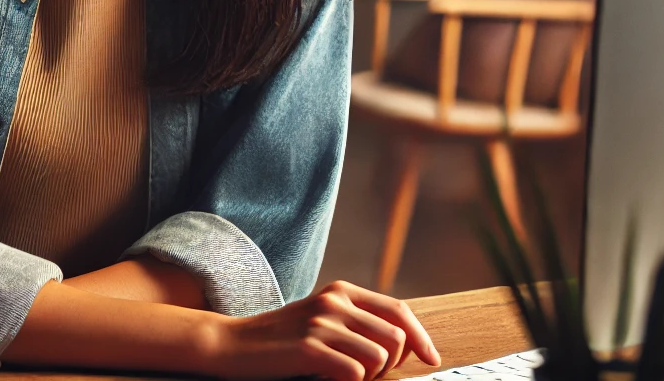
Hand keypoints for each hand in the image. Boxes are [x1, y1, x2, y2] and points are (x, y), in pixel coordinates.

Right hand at [213, 279, 440, 380]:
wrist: (232, 344)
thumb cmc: (280, 339)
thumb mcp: (320, 319)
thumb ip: (354, 322)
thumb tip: (401, 344)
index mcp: (340, 291)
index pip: (398, 310)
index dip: (421, 337)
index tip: (430, 359)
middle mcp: (334, 301)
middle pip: (396, 337)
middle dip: (392, 365)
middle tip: (368, 376)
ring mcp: (321, 323)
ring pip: (380, 357)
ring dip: (372, 377)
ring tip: (347, 378)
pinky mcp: (309, 348)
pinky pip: (356, 372)